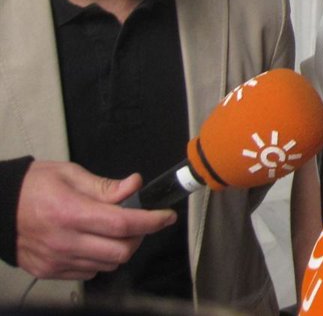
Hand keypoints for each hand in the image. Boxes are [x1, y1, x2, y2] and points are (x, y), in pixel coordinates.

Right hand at [16, 161, 176, 280]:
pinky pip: (89, 272)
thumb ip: (105, 185)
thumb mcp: (70, 174)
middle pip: (121, 251)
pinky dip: (101, 259)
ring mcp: (56, 260)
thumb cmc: (32, 187)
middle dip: (140, 236)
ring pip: (108, 264)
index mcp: (71, 213)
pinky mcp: (50, 271)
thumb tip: (134, 186)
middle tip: (141, 221)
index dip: (152, 221)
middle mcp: (65, 241)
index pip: (123, 224)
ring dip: (121, 248)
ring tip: (116, 230)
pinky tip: (95, 242)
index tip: (166, 216)